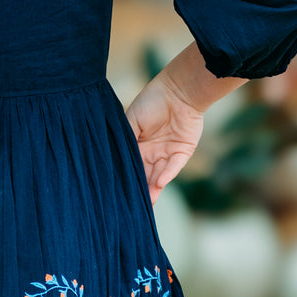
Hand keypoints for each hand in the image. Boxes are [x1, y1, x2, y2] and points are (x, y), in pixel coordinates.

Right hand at [125, 72, 205, 204]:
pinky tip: (159, 184)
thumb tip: (113, 161)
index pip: (130, 166)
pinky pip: (174, 166)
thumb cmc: (152, 101)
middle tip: (131, 206)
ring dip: (153, 188)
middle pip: (144, 174)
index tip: (117, 193)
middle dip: (140, 190)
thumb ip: (125, 141)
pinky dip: (167, 174)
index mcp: (137, 144)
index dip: (125, 178)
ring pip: (159, 175)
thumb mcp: (130, 121)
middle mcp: (152, 151)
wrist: (178, 90)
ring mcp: (168, 152)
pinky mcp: (183, 151)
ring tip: (147, 202)